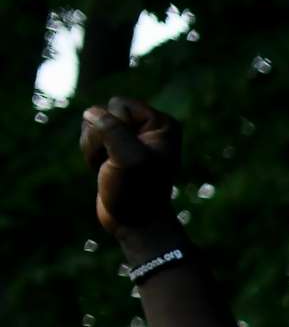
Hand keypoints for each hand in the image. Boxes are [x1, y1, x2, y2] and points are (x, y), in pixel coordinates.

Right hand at [81, 98, 183, 239]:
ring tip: (110, 167)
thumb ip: (112, 129)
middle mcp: (148, 126)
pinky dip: (90, 154)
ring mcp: (130, 136)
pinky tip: (103, 168)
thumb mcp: (129, 159)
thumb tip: (90, 112)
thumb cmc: (137, 192)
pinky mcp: (115, 147)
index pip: (119, 104)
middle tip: (116, 163)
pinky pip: (88, 137)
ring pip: (91, 124)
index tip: (130, 154)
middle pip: (102, 111)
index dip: (115, 128)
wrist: (135, 222)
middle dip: (100, 138)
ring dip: (93, 148)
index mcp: (162, 124)